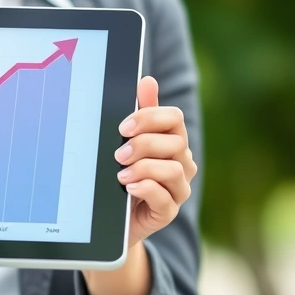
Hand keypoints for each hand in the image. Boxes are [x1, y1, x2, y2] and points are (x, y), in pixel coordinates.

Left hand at [114, 76, 197, 245]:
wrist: (112, 214)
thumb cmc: (122, 171)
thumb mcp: (127, 141)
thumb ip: (139, 113)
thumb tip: (147, 80)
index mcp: (172, 140)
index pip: (174, 118)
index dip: (149, 118)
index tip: (123, 128)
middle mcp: (182, 163)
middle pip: (175, 142)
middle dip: (143, 145)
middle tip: (118, 154)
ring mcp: (178, 188)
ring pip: (174, 169)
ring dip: (143, 169)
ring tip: (121, 175)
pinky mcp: (169, 212)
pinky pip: (164, 197)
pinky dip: (146, 189)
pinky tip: (129, 188)